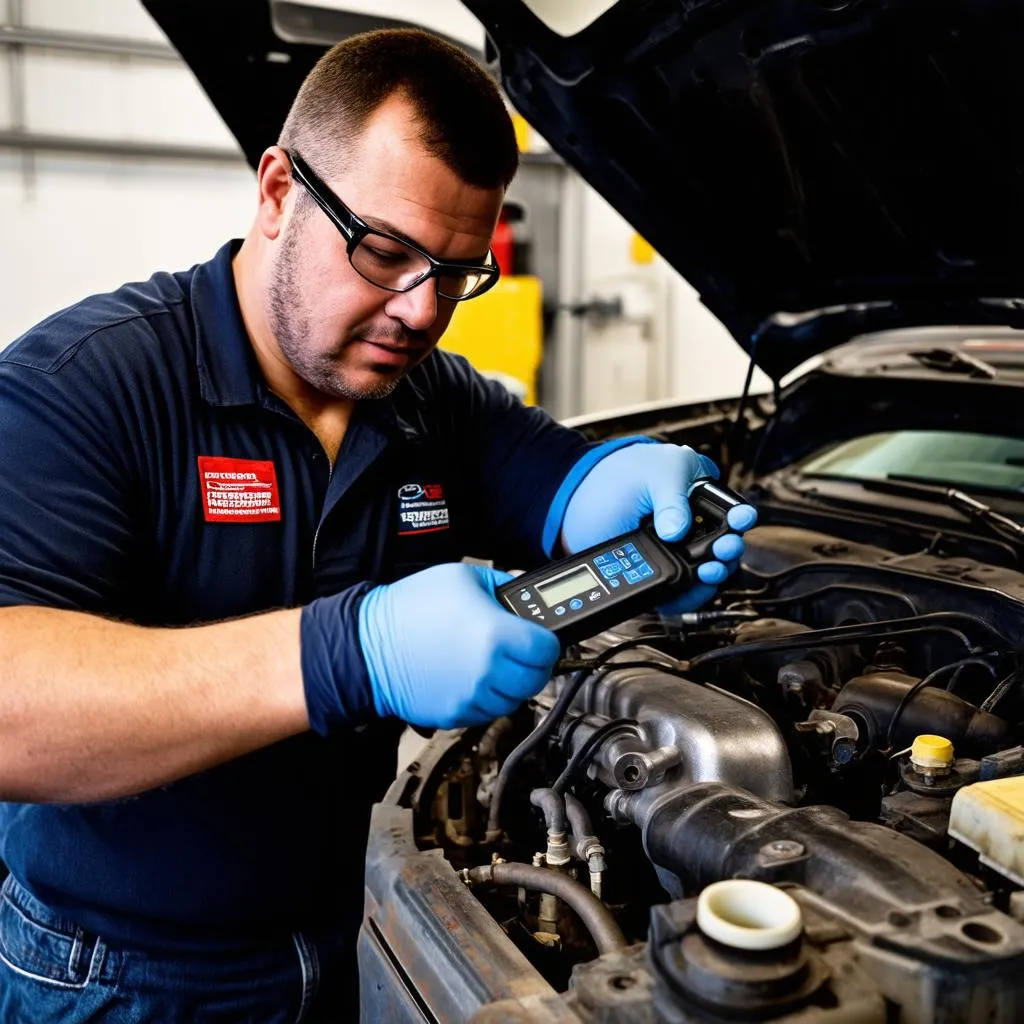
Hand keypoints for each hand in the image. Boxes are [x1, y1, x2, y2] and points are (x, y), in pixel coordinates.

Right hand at [358, 563, 559, 728]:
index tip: (539, 638)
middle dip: (533, 666)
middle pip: (536, 681)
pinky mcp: (456, 715)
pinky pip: (486, 712)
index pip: (548, 650)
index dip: (547, 643)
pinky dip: (486, 698)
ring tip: (491, 663)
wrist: (369, 647)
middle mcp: (488, 671)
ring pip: (514, 700)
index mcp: (496, 634)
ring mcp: (472, 697)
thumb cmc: (411, 608)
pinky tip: (470, 677)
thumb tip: (524, 595)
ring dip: (510, 684)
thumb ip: (502, 584)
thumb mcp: (463, 576)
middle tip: (521, 653)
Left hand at [559, 443, 756, 612]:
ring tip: (706, 570)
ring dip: (712, 576)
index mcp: (697, 494)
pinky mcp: (655, 574)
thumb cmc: (616, 475)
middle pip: (724, 548)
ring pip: (706, 574)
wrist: (574, 499)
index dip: (740, 518)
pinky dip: (687, 594)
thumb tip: (678, 531)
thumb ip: (673, 498)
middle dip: (728, 551)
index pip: (730, 511)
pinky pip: (679, 592)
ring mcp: (674, 552)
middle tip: (722, 548)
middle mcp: (690, 526)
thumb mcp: (655, 472)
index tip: (740, 520)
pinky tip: (688, 587)